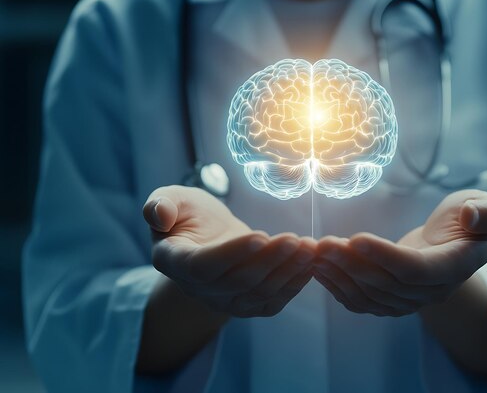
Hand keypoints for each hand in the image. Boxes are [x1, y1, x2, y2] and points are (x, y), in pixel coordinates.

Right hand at [143, 185, 314, 317]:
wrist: (208, 239)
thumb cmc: (189, 215)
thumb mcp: (170, 200)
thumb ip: (160, 205)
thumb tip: (157, 214)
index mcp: (175, 262)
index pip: (204, 266)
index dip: (232, 253)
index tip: (259, 235)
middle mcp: (199, 289)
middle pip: (238, 281)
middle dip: (270, 260)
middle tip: (296, 240)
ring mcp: (224, 301)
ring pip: (259, 292)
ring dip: (287, 271)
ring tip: (309, 247)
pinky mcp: (249, 305)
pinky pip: (273, 300)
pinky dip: (294, 283)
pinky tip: (310, 263)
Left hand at [314, 190, 486, 316]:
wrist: (455, 245)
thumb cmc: (469, 220)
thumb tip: (472, 216)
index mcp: (454, 267)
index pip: (416, 269)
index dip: (385, 256)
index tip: (355, 237)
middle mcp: (431, 292)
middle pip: (385, 283)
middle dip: (351, 263)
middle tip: (322, 243)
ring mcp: (409, 301)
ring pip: (368, 294)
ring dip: (337, 273)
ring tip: (313, 251)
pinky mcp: (390, 302)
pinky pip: (360, 301)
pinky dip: (336, 286)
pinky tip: (317, 268)